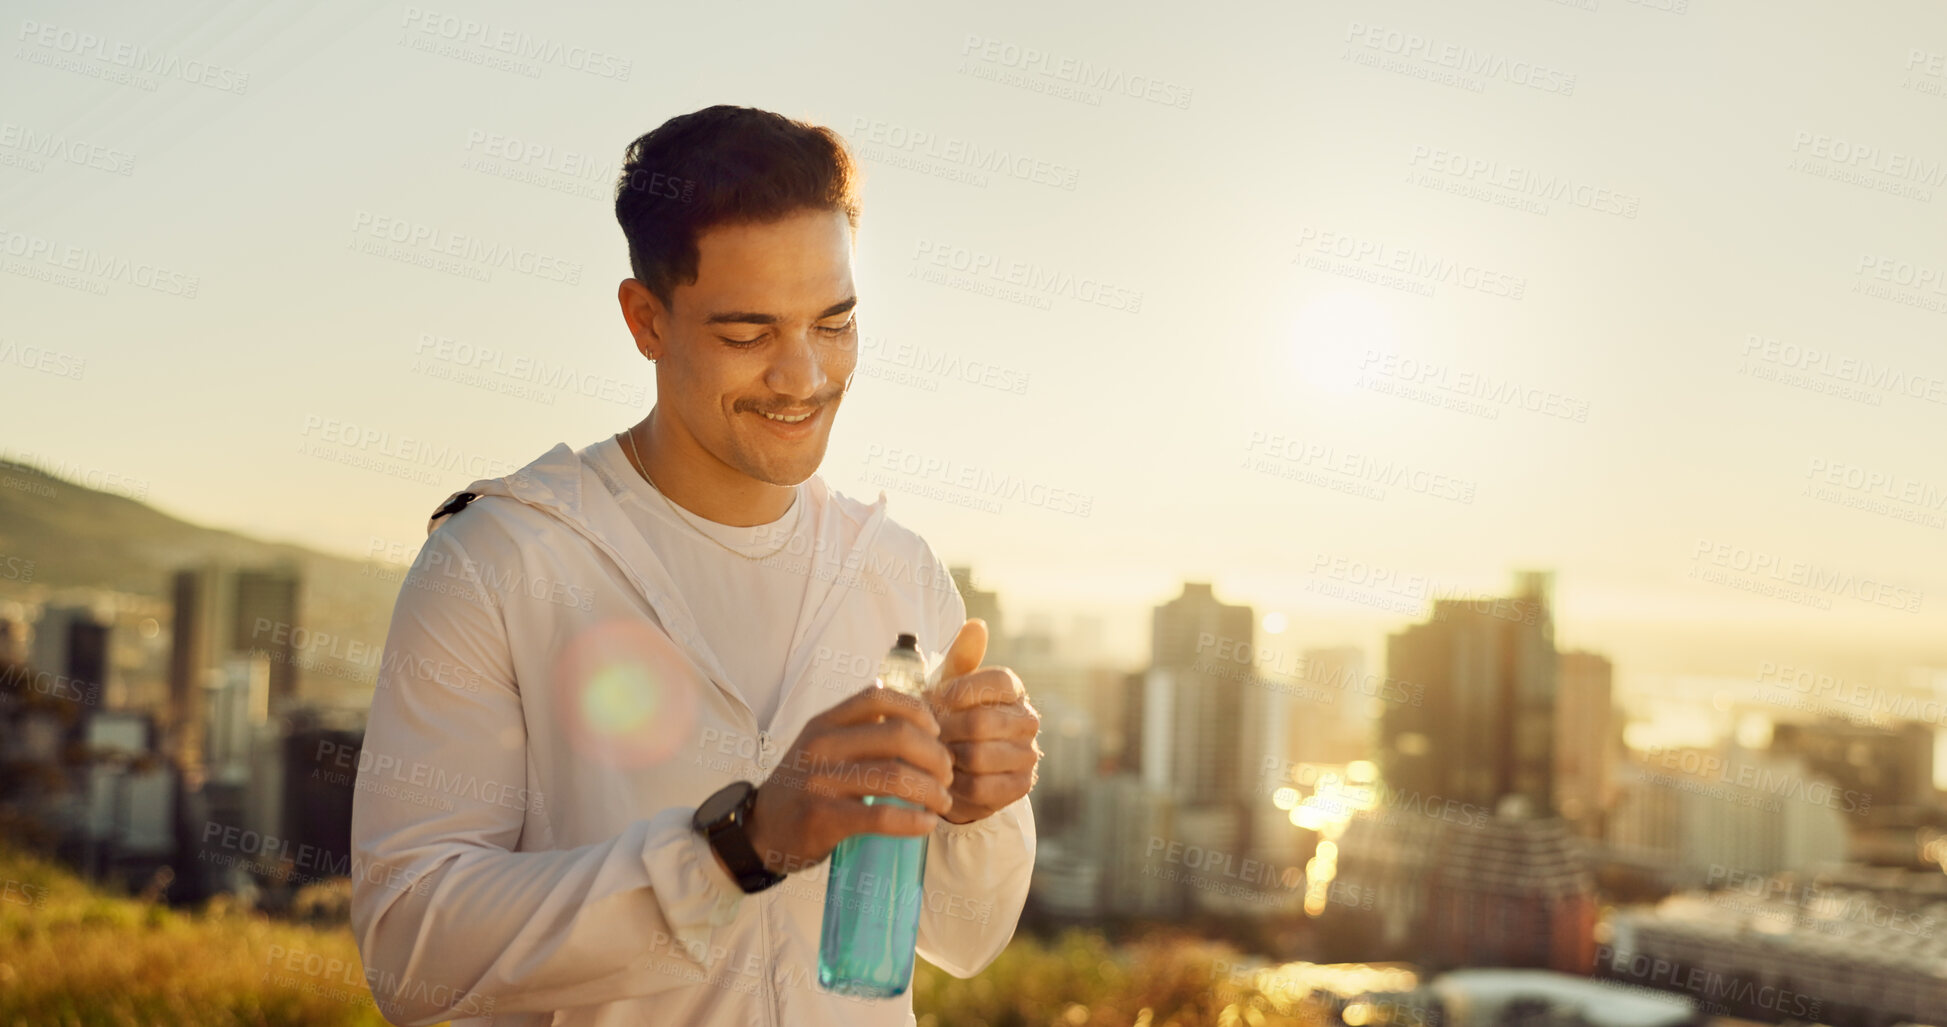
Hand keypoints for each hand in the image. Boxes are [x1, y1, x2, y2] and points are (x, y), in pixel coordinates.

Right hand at [745, 684, 955, 874]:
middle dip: (935, 756)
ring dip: (932, 791)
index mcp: (824, 723)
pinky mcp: (824, 818)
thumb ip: (857, 730)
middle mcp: (821, 746)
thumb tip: (914, 718)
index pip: (878, 698)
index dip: (917, 710)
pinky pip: (881, 816)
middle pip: (897, 736)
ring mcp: (821, 782)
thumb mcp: (821, 746)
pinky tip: (927, 824)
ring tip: (943, 802)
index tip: (936, 731)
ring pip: (895, 776)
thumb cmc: (804, 787)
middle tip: (947, 775)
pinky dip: (914, 821)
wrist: (761, 830)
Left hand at [926, 619, 1041, 824]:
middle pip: (981, 723)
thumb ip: (962, 657)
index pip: (995, 681)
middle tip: (925, 734)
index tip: (935, 700)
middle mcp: (1028, 719)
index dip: (959, 692)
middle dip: (945, 730)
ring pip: (979, 757)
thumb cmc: (950, 715)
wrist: (956, 765)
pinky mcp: (1021, 785)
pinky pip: (982, 788)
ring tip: (933, 755)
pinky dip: (957, 786)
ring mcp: (1028, 754)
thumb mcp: (950, 684)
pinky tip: (946, 778)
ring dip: (948, 758)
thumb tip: (976, 625)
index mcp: (1014, 689)